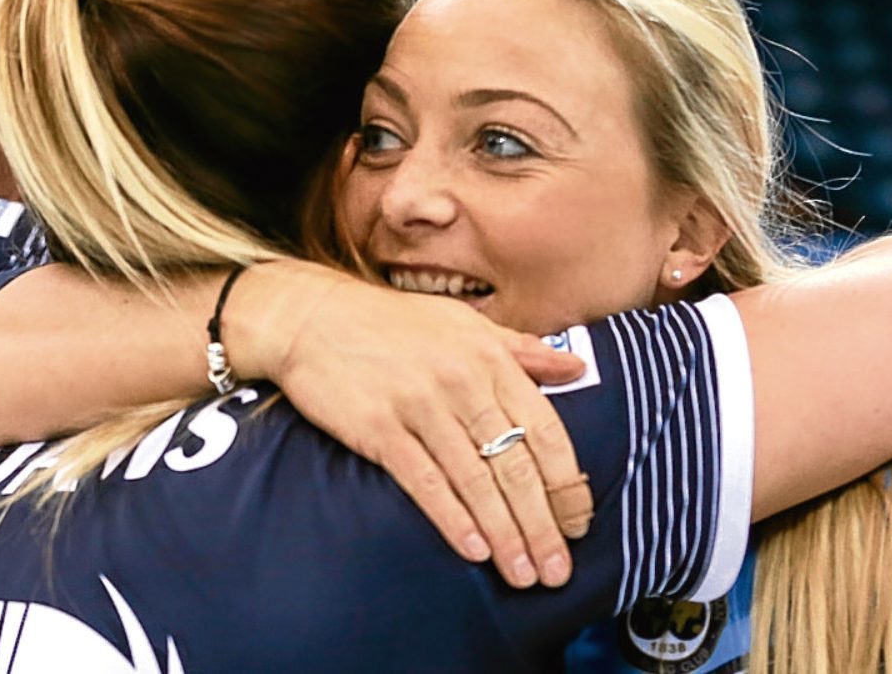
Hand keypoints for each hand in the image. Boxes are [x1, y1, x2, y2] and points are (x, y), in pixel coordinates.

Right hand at [232, 261, 594, 589]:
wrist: (312, 317)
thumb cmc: (390, 322)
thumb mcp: (462, 323)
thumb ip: (520, 349)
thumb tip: (576, 366)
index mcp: (490, 358)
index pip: (546, 431)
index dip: (567, 484)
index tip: (579, 523)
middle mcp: (462, 382)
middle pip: (516, 466)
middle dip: (542, 525)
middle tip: (557, 570)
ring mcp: (421, 406)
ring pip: (476, 481)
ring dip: (505, 534)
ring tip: (522, 574)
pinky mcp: (380, 428)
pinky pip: (425, 482)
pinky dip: (453, 519)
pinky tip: (474, 550)